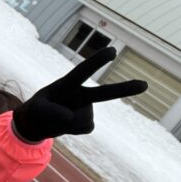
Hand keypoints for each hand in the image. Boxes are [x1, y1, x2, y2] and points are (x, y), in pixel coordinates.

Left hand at [12, 47, 147, 141]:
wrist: (37, 123)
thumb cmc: (36, 110)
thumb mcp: (36, 109)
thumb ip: (50, 111)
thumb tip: (70, 117)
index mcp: (67, 84)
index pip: (83, 71)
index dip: (97, 61)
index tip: (112, 51)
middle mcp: (81, 94)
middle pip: (104, 93)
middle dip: (124, 89)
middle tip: (145, 85)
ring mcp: (86, 108)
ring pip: (82, 120)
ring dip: (67, 124)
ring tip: (56, 119)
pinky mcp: (88, 121)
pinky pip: (85, 128)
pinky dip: (73, 130)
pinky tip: (66, 124)